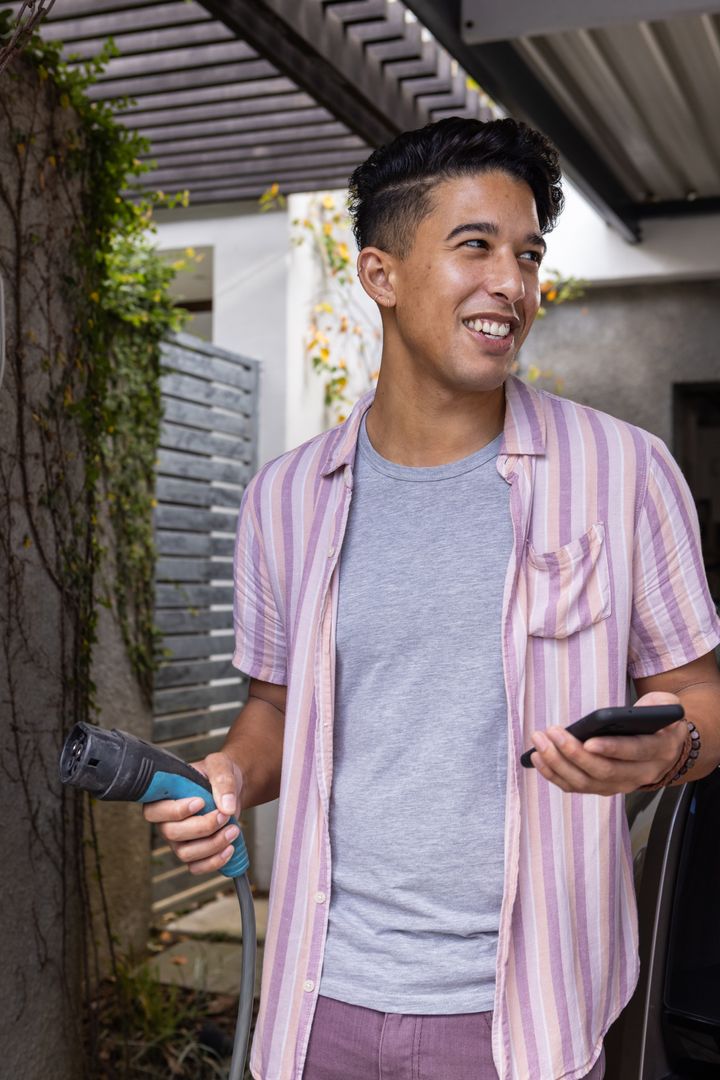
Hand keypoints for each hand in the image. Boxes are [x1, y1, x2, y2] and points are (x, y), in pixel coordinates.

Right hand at [142, 751, 243, 874]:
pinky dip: (214, 861)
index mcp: (162, 797)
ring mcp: (178, 840)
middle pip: (172, 833)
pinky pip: (196, 867)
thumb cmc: (218, 774)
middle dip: (202, 827)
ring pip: (186, 853)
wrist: (231, 789)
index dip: (176, 811)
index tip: (200, 802)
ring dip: (212, 845)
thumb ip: (223, 781)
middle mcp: (166, 822)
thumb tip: (227, 807)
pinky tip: (230, 848)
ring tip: (233, 830)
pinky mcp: (193, 853)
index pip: (155, 811)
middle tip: (224, 815)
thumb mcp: (220, 766)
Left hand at [530, 692, 685, 794]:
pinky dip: (554, 774)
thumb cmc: (659, 721)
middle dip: (574, 753)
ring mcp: (622, 784)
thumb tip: (635, 710)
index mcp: (659, 750)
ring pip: (586, 782)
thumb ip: (657, 703)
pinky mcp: (604, 788)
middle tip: (551, 732)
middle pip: (604, 771)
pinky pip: (576, 787)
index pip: (635, 752)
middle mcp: (642, 773)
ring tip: (539, 742)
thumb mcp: (665, 704)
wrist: (665, 747)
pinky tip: (538, 758)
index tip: (587, 741)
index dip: (611, 749)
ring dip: (558, 764)